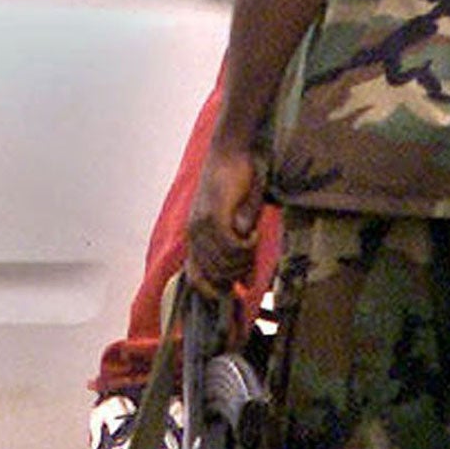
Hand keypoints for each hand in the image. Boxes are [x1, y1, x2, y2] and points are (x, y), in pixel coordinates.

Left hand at [186, 142, 265, 294]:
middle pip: (215, 276)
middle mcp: (194, 233)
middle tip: (252, 256)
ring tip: (253, 241)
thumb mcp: (237, 223)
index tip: (234, 296)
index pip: (195, 278)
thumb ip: (238, 253)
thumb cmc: (236, 186)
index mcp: (196, 237)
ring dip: (244, 260)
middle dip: (237, 275)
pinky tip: (255, 231)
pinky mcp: (215, 216)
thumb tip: (245, 286)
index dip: (212, 292)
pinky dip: (248, 246)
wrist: (230, 152)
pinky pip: (233, 247)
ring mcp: (202, 225)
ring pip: (225, 264)